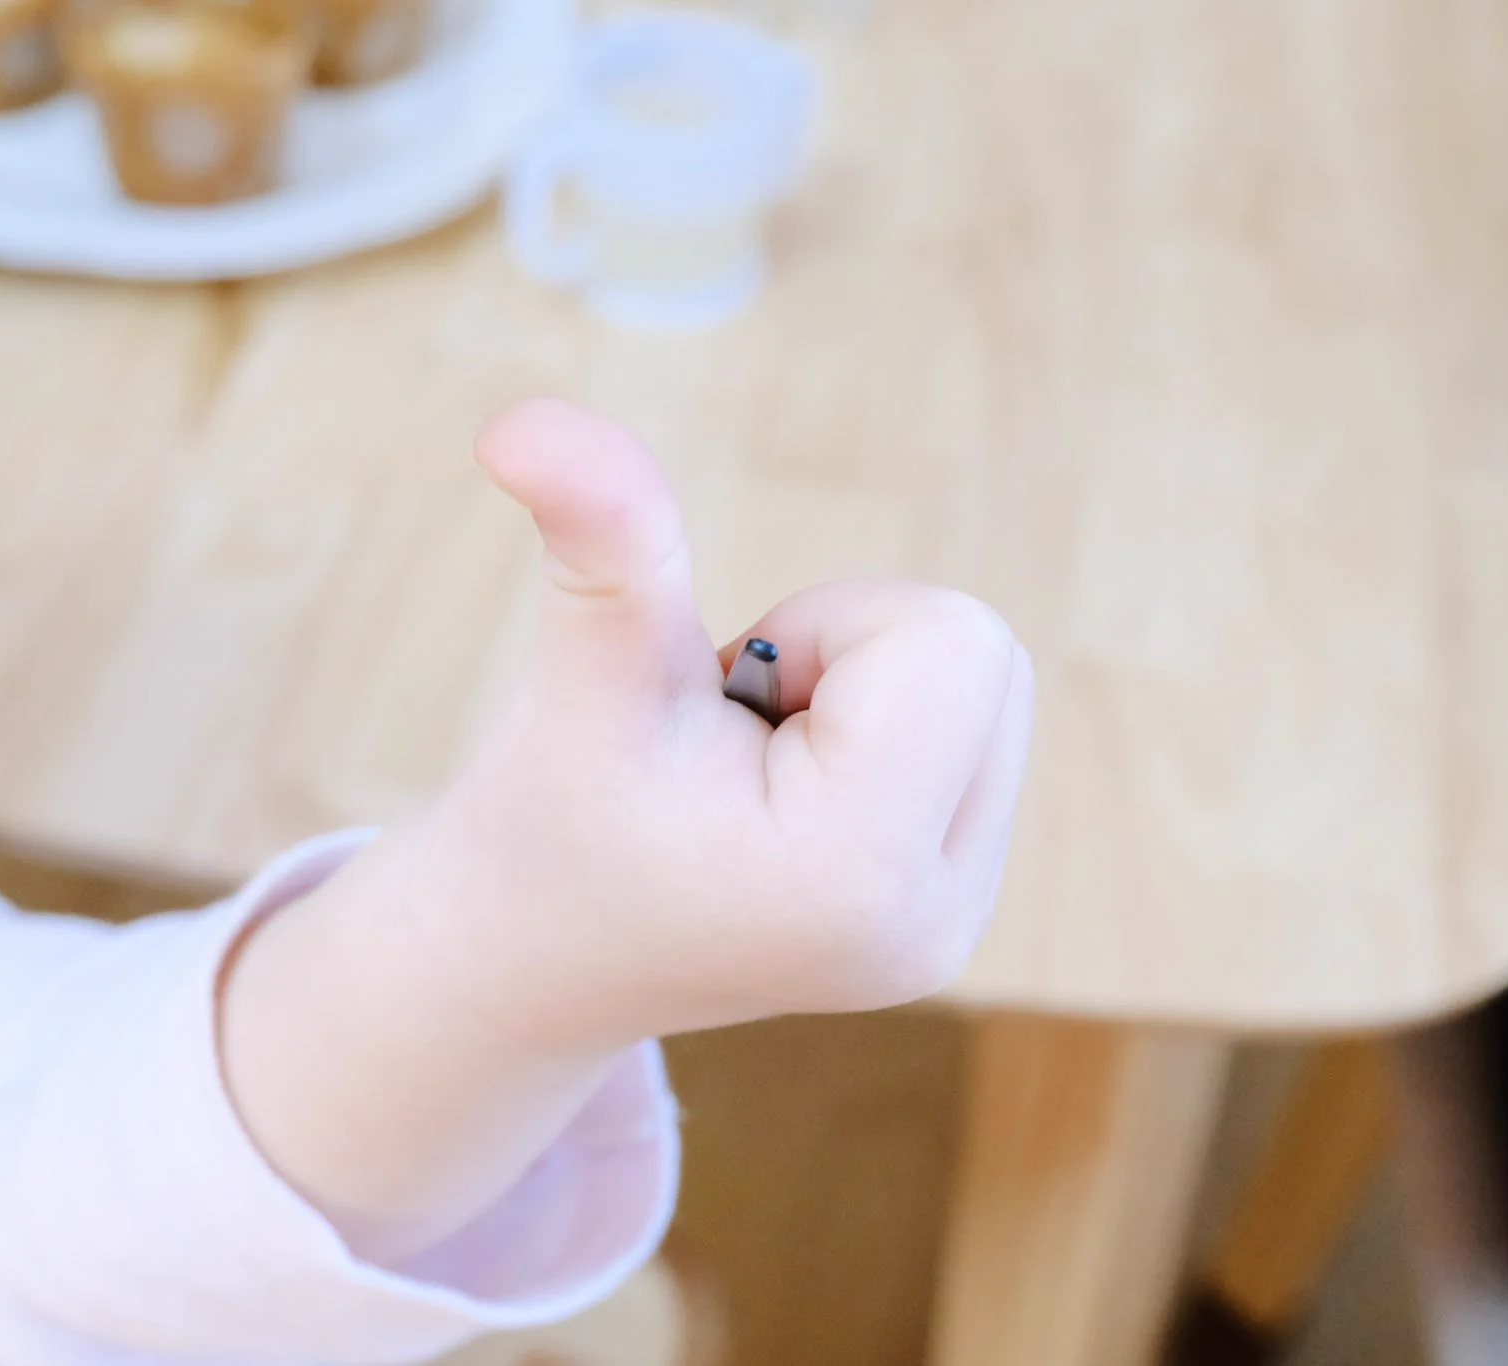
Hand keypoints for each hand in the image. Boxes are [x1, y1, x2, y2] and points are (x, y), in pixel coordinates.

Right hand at [219, 400, 1033, 1252]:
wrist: (524, 960)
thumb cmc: (546, 816)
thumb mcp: (585, 669)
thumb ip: (599, 535)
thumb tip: (520, 418)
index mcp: (858, 870)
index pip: (951, 638)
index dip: (825, 629)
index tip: (728, 700)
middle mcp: (934, 924)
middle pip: (985, 659)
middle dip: (851, 657)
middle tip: (737, 733)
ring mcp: (947, 934)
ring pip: (986, 694)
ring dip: (868, 695)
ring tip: (754, 770)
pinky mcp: (946, 922)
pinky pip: (974, 747)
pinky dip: (887, 739)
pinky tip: (785, 801)